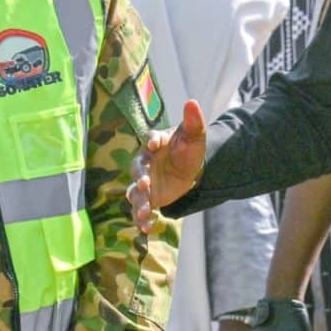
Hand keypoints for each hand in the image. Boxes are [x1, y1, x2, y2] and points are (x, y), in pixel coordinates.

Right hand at [130, 99, 207, 234]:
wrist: (192, 169)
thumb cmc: (189, 149)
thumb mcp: (195, 135)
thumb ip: (193, 121)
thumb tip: (192, 102)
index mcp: (154, 144)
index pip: (150, 140)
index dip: (152, 141)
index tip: (156, 144)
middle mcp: (145, 163)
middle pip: (138, 170)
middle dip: (141, 178)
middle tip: (147, 184)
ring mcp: (144, 182)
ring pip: (136, 193)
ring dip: (139, 203)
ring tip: (145, 213)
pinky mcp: (148, 198)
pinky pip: (141, 209)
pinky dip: (141, 219)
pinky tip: (147, 229)